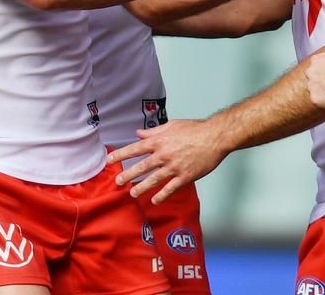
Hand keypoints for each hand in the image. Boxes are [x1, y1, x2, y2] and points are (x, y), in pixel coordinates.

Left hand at [108, 119, 225, 203]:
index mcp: (160, 141)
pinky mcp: (184, 176)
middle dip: (127, 175)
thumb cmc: (195, 129)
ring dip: (141, 188)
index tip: (109, 160)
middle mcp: (164, 154)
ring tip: (132, 193)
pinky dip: (161, 196)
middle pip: (141, 166)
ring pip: (153, 180)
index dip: (121, 154)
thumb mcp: (172, 125)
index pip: (135, 148)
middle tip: (117, 181)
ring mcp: (174, 167)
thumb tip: (139, 133)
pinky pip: (170, 189)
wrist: (215, 137)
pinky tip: (154, 201)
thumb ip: (154, 131)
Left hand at [306, 41, 324, 108]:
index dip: (324, 72)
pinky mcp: (315, 99)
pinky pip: (318, 102)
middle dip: (321, 82)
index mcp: (315, 60)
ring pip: (314, 91)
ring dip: (323, 92)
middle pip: (312, 79)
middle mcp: (310, 72)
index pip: (315, 67)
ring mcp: (311, 86)